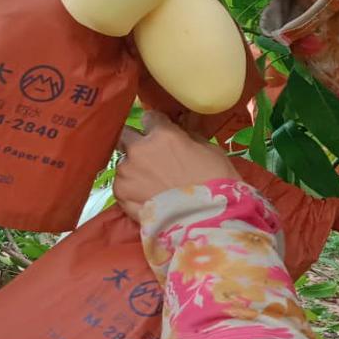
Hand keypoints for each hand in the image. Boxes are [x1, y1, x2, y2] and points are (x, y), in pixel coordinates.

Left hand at [114, 113, 237, 221]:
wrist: (208, 220)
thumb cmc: (217, 184)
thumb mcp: (210, 151)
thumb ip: (187, 138)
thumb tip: (178, 136)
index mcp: (163, 134)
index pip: (150, 117)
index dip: (156, 126)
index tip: (161, 134)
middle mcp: (139, 149)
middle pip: (126, 135)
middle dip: (136, 142)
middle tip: (149, 157)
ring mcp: (126, 171)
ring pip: (124, 163)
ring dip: (134, 169)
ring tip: (151, 185)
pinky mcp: (120, 194)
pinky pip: (121, 185)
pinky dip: (131, 190)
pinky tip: (146, 199)